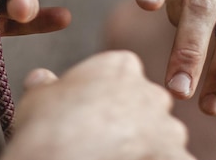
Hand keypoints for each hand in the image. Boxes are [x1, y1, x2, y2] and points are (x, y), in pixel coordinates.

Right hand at [2, 51, 194, 159]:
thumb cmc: (46, 127)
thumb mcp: (37, 97)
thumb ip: (46, 83)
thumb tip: (41, 78)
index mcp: (121, 66)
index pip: (123, 73)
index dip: (106, 94)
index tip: (90, 112)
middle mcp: (151, 91)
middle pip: (146, 104)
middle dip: (132, 120)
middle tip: (104, 141)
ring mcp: (168, 129)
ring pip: (162, 137)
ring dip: (147, 148)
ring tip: (117, 158)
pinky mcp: (177, 159)